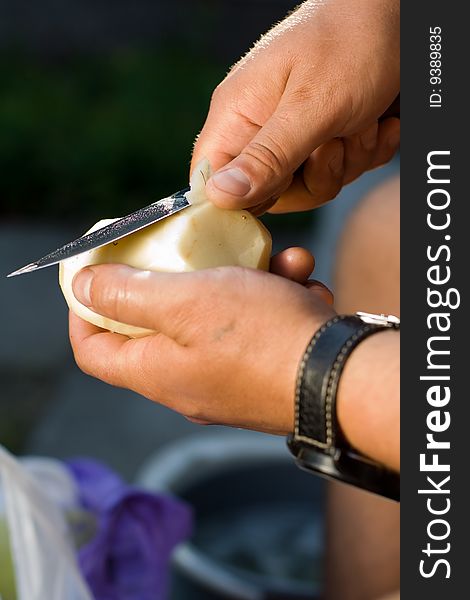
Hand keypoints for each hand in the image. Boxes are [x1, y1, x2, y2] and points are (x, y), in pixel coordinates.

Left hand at [68, 249, 333, 434]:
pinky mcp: (265, 370)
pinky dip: (274, 298)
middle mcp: (188, 382)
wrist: (342, 377)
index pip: (93, 349)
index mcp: (156, 372)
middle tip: (197, 246)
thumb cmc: (261, 339)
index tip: (98, 270)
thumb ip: (127, 293)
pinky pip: (256, 326)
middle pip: (159, 323)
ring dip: (243, 279)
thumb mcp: (184, 301)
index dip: (85, 309)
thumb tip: (82, 287)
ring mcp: (228, 378)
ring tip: (277, 260)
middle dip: (179, 276)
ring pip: (218, 315)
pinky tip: (302, 282)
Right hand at [192, 0, 399, 213]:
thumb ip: (267, 157)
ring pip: (311, 187)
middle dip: (313, 180)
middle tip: (333, 143)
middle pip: (269, 195)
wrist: (403, 15)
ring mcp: (293, 135)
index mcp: (237, 116)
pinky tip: (377, 121)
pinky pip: (340, 173)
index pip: (211, 182)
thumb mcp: (312, 106)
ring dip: (349, 162)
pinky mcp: (323, 138)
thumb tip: (218, 197)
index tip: (280, 190)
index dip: (238, 203)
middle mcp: (260, 129)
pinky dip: (366, 153)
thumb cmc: (352, 42)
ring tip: (362, 121)